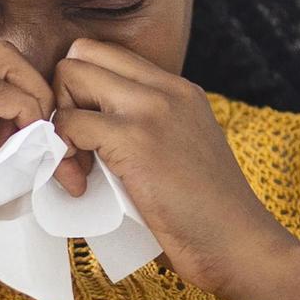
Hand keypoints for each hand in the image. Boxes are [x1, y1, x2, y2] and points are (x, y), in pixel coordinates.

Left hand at [49, 39, 299, 299]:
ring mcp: (152, 110)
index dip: (83, 92)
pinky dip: (64, 155)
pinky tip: (82, 186)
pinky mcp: (136, 139)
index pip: (108, 55)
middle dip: (64, 97)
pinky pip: (70, 122)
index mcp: (180, 90)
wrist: (239, 246)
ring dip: (60, 123)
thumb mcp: (184, 152)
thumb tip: (95, 137)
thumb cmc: (208, 219)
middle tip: (77, 147)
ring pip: (70, 76)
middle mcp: (167, 89)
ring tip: (79, 169)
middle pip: (82, 53)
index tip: (89, 137)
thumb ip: (150, 131)